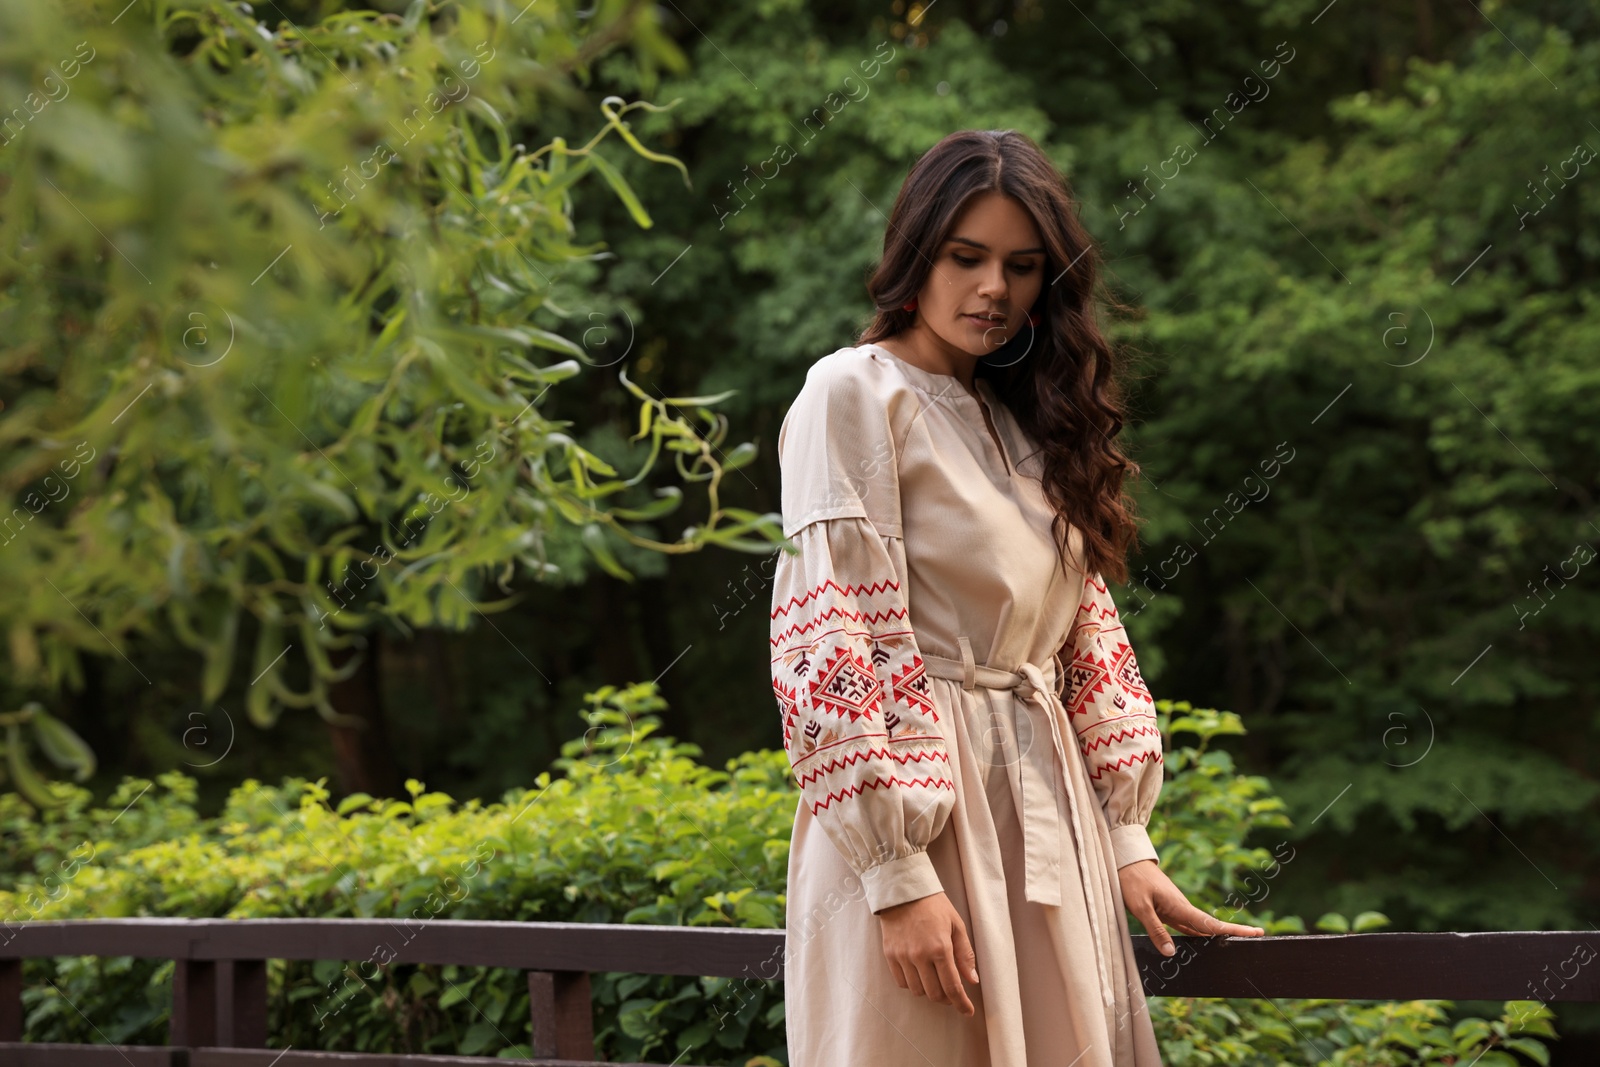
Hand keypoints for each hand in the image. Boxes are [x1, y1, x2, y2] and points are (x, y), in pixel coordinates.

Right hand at [877, 891, 978, 1015]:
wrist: (903, 891)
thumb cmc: (933, 905)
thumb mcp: (956, 925)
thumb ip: (965, 954)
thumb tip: (972, 980)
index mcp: (940, 948)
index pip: (952, 987)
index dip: (961, 1004)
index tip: (967, 1011)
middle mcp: (920, 956)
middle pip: (935, 994)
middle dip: (947, 998)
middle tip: (952, 993)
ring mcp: (903, 956)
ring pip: (918, 991)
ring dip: (929, 991)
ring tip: (935, 980)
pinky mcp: (890, 955)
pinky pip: (902, 982)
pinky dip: (913, 983)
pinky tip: (919, 974)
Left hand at [1117, 859, 1265, 955]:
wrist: (1126, 862)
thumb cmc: (1132, 881)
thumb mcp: (1140, 907)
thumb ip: (1155, 930)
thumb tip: (1172, 954)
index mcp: (1181, 906)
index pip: (1211, 923)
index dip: (1233, 931)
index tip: (1255, 933)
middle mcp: (1183, 908)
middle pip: (1212, 926)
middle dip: (1234, 933)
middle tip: (1258, 938)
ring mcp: (1177, 909)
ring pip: (1201, 926)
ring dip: (1218, 935)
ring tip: (1236, 945)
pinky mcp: (1168, 910)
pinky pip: (1188, 926)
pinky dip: (1199, 935)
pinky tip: (1203, 944)